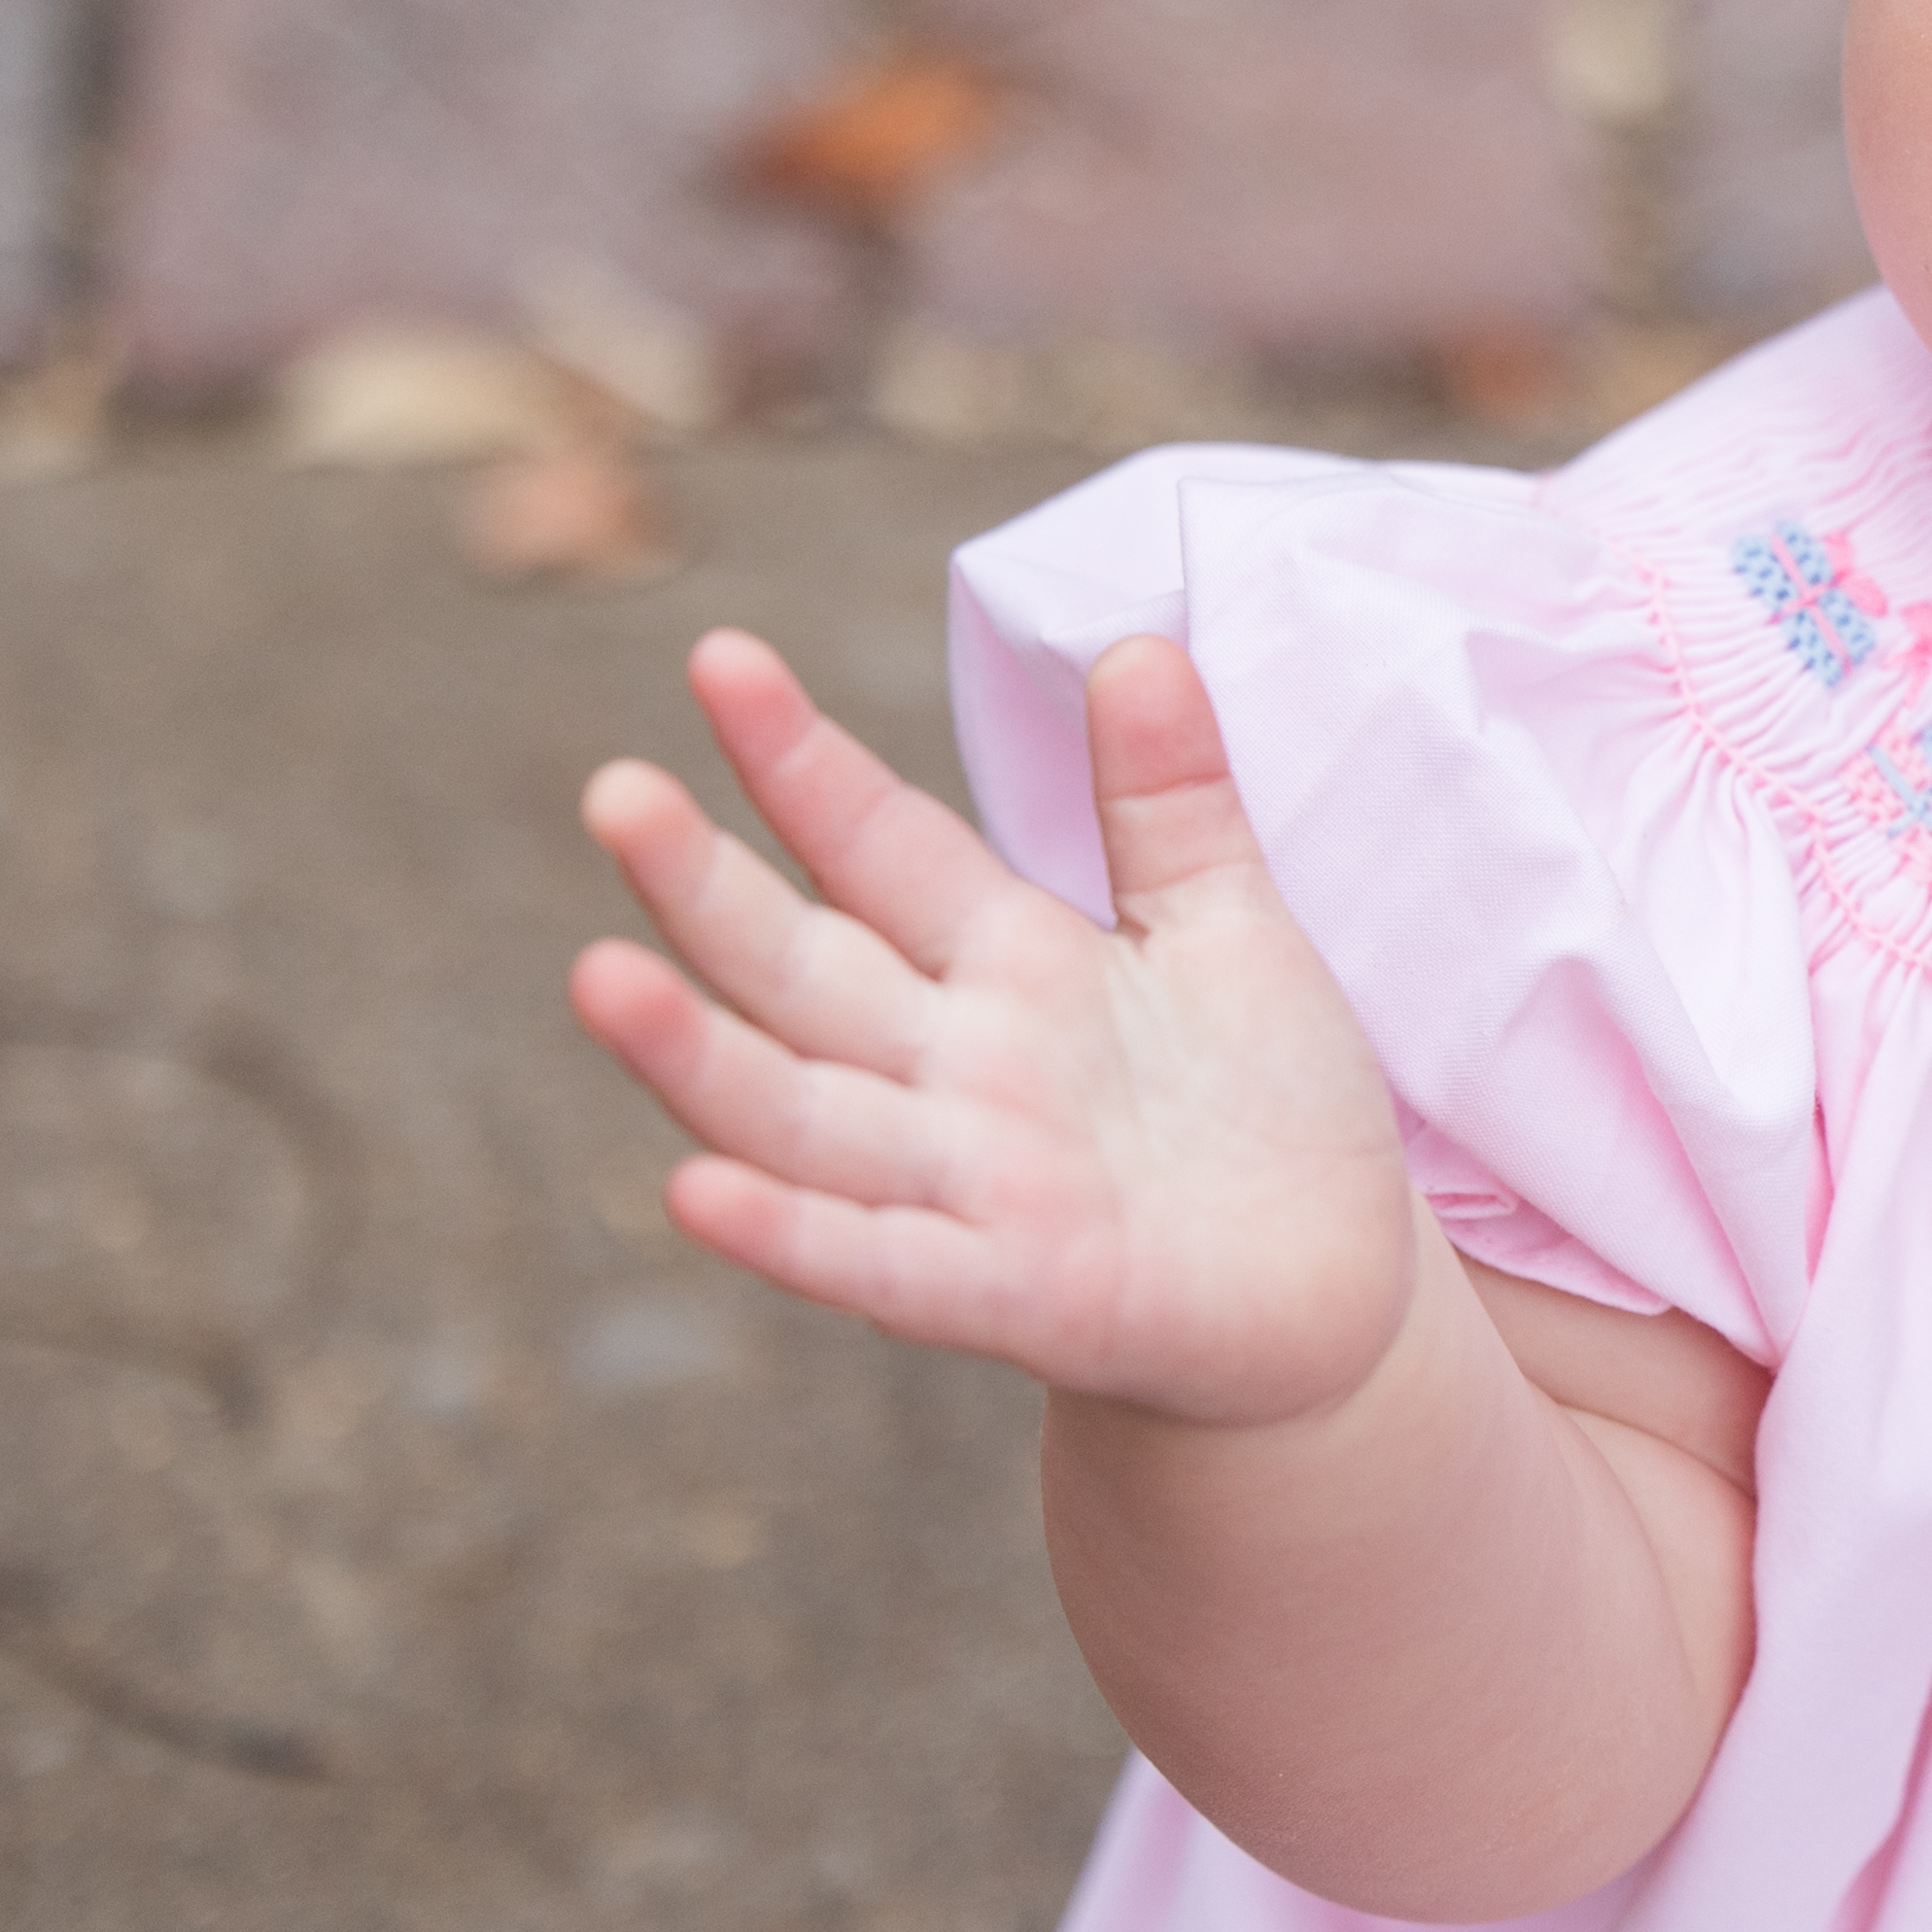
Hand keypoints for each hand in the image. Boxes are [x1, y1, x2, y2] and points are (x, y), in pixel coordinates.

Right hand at [568, 629, 1420, 1429]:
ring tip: (597, 976)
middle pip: (802, 969)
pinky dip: (793, 1233)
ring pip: (799, 1115)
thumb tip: (1135, 638)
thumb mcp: (1229, 925)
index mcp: (1007, 962)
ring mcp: (970, 1184)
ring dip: (695, 1057)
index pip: (878, 845)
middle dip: (703, 890)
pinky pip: (880, 1263)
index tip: (720, 656)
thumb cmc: (1265, 1101)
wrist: (1335, 1285)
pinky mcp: (1014, 1293)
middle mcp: (957, 1069)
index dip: (803, 760)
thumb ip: (1170, 798)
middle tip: (614, 792)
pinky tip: (695, 1190)